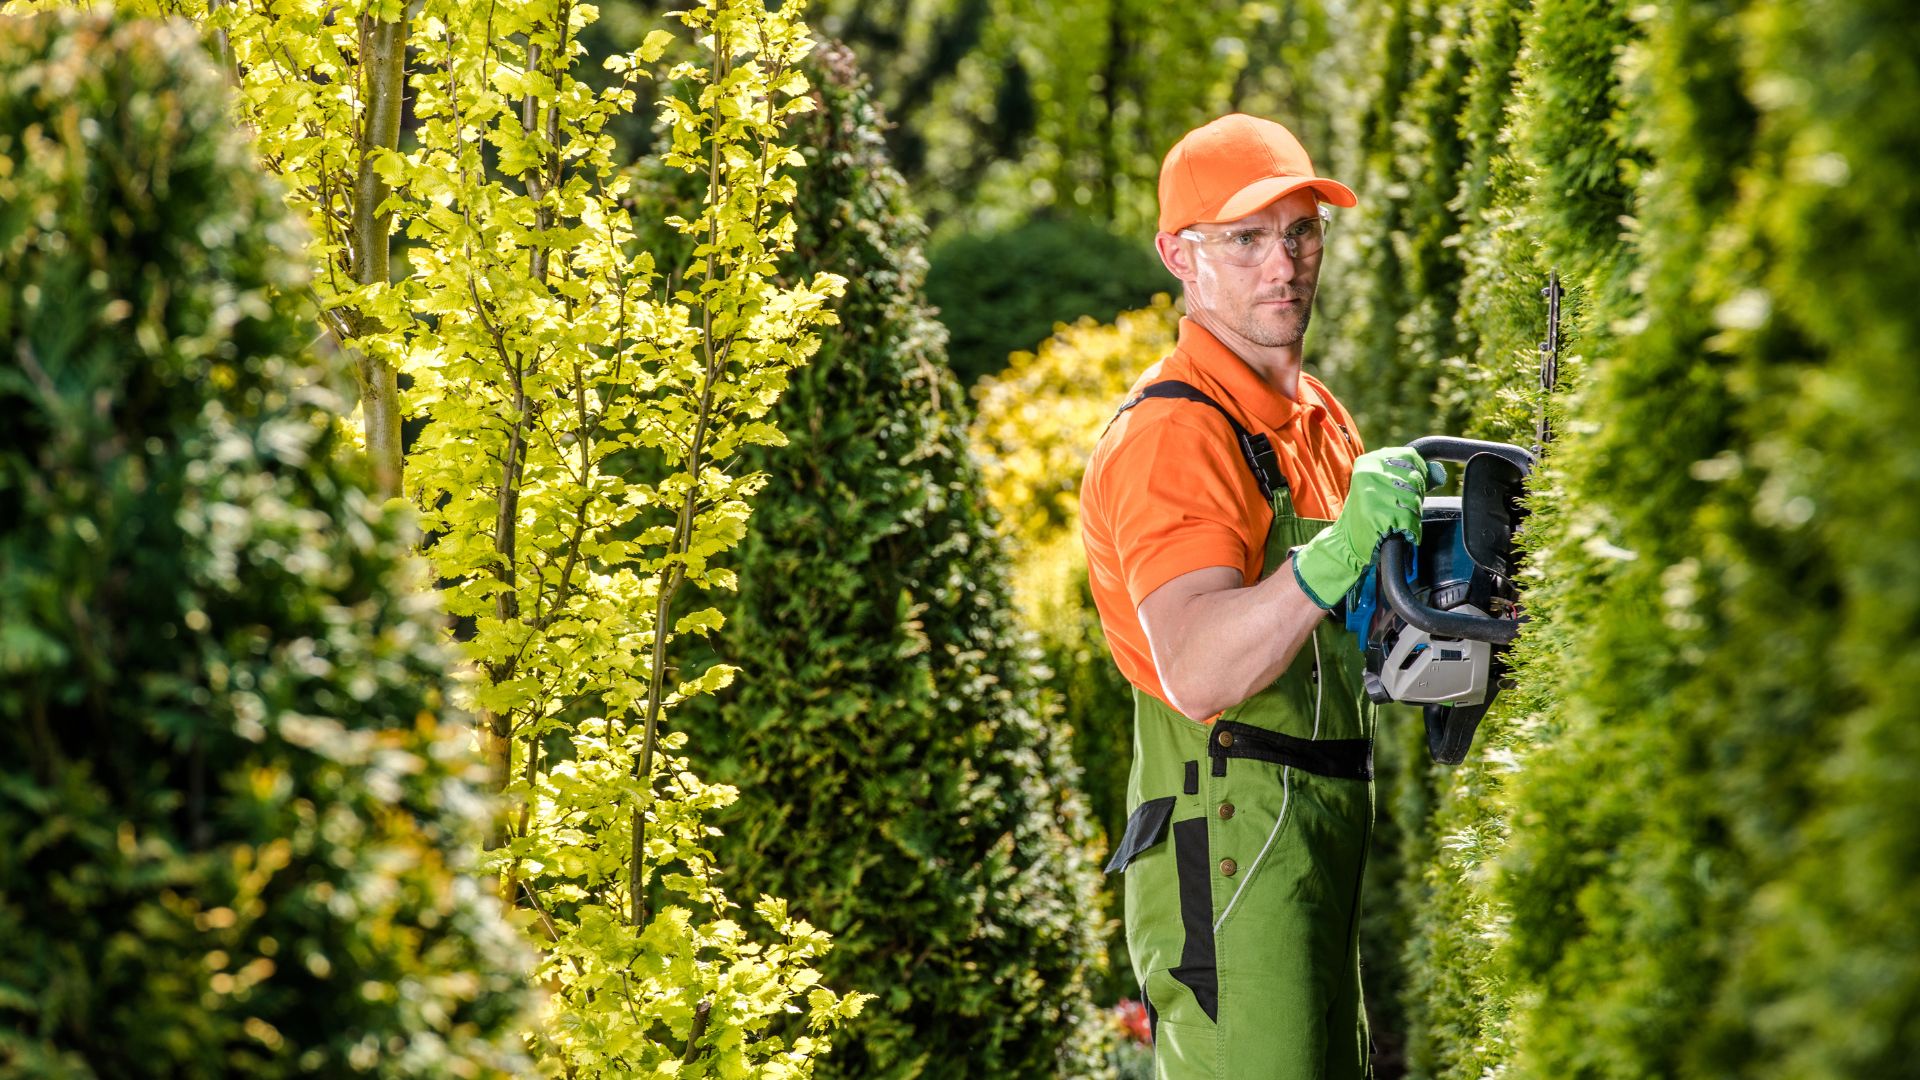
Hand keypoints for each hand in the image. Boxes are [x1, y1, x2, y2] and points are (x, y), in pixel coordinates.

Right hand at [1290, 447, 1436, 607]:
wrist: (1345, 542)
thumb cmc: (1367, 513)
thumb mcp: (1382, 486)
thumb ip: (1409, 475)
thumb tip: (1439, 473)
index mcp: (1368, 462)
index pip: (1409, 456)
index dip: (1420, 471)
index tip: (1415, 486)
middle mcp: (1368, 474)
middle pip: (1415, 479)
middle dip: (1415, 497)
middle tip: (1400, 509)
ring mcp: (1372, 494)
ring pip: (1414, 500)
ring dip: (1413, 515)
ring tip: (1397, 520)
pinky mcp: (1378, 515)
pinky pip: (1410, 519)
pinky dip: (1411, 530)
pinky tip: (1401, 531)